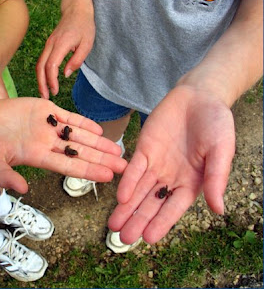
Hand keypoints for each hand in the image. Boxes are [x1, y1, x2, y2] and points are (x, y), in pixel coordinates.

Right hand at [0, 97, 126, 193]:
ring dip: (98, 142)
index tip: (109, 176)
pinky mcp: (44, 109)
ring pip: (78, 135)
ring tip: (117, 149)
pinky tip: (98, 129)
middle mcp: (47, 143)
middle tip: (125, 165)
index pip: (69, 166)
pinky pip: (67, 116)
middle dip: (102, 158)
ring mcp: (47, 126)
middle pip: (80, 152)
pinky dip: (82, 122)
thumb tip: (22, 189)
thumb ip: (5, 176)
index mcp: (38, 156)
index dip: (89, 170)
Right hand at [36, 7, 94, 98]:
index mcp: (61, 44)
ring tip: (45, 93)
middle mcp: (51, 44)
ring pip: (39, 64)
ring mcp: (48, 44)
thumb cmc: (84, 26)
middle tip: (45, 98)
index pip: (51, 66)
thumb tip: (66, 74)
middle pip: (40, 67)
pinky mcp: (48, 46)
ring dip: (40, 80)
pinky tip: (46, 82)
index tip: (56, 91)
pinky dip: (42, 73)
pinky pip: (42, 61)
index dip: (52, 81)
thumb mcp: (87, 44)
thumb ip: (77, 60)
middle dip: (41, 84)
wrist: (76, 11)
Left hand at [108, 86, 234, 243]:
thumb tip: (219, 209)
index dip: (161, 223)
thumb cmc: (216, 123)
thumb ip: (217, 178)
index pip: (174, 208)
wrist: (199, 96)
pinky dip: (127, 182)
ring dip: (126, 208)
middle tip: (123, 239)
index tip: (148, 239)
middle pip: (152, 204)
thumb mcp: (221, 150)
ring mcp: (156, 164)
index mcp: (191, 182)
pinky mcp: (144, 149)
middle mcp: (171, 178)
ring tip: (114, 226)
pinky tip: (119, 196)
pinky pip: (134, 168)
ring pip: (139, 190)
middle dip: (138, 220)